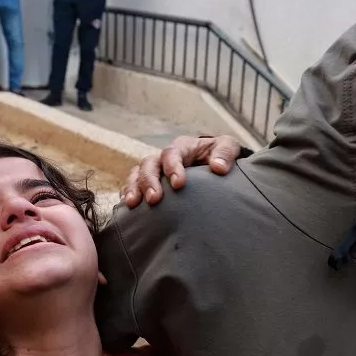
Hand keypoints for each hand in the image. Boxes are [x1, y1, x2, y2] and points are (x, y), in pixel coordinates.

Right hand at [120, 135, 242, 207]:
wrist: (215, 164)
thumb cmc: (220, 155)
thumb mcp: (228, 147)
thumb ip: (225, 153)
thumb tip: (218, 167)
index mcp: (183, 147)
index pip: (172, 153)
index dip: (173, 167)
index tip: (178, 184)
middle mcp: (164, 157)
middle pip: (150, 164)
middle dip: (150, 181)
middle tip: (154, 199)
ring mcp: (155, 170)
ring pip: (137, 174)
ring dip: (134, 188)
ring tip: (133, 204)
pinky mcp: (150, 183)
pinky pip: (134, 186)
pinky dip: (129, 194)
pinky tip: (128, 208)